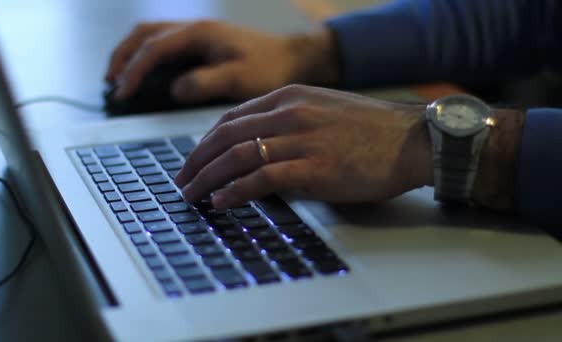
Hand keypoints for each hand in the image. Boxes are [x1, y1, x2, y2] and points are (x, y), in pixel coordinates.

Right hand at [105, 20, 339, 102]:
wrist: (294, 58)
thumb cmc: (270, 66)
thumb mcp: (238, 77)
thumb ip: (204, 82)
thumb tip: (175, 89)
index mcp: (199, 33)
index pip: (154, 48)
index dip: (134, 70)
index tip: (122, 93)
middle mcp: (194, 29)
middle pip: (145, 34)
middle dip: (123, 56)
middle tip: (110, 82)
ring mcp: (198, 36)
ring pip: (153, 37)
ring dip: (133, 55)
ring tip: (120, 79)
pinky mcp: (203, 47)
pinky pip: (167, 47)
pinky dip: (149, 59)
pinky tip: (149, 77)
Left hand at [174, 85, 432, 207]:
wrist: (413, 138)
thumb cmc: (371, 130)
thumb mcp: (323, 111)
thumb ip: (288, 124)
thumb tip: (258, 149)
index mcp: (289, 97)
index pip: (232, 118)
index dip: (205, 141)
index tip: (194, 160)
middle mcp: (290, 113)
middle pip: (225, 136)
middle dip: (196, 161)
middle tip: (181, 181)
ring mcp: (301, 139)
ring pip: (237, 156)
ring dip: (207, 178)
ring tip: (191, 196)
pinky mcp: (314, 167)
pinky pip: (261, 178)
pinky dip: (234, 191)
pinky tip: (220, 202)